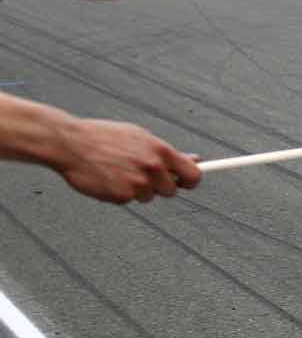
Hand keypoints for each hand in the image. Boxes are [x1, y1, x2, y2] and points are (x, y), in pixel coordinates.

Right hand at [53, 118, 201, 203]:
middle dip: (159, 186)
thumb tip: (194, 159)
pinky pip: (128, 200)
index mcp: (160, 151)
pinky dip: (120, 193)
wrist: (70, 143)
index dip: (191, 181)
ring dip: (138, 190)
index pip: (193, 175)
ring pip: (149, 196)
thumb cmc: (103, 137)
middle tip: (140, 175)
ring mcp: (138, 183)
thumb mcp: (139, 137)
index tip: (186, 182)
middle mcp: (152, 167)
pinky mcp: (122, 196)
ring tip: (118, 172)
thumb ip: (166, 152)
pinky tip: (107, 179)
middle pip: (171, 190)